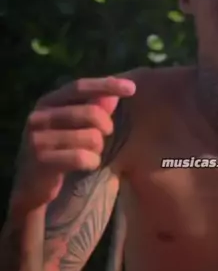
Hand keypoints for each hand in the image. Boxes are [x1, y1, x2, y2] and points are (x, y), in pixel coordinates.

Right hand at [11, 76, 135, 211]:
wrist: (33, 185)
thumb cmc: (60, 150)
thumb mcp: (76, 127)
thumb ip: (94, 109)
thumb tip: (114, 95)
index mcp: (48, 102)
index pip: (80, 87)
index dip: (106, 86)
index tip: (132, 88)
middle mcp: (39, 116)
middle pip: (91, 113)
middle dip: (107, 126)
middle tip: (106, 136)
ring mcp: (37, 138)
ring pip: (91, 137)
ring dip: (98, 149)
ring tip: (92, 154)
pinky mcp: (41, 160)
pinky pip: (81, 157)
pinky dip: (91, 162)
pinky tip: (88, 165)